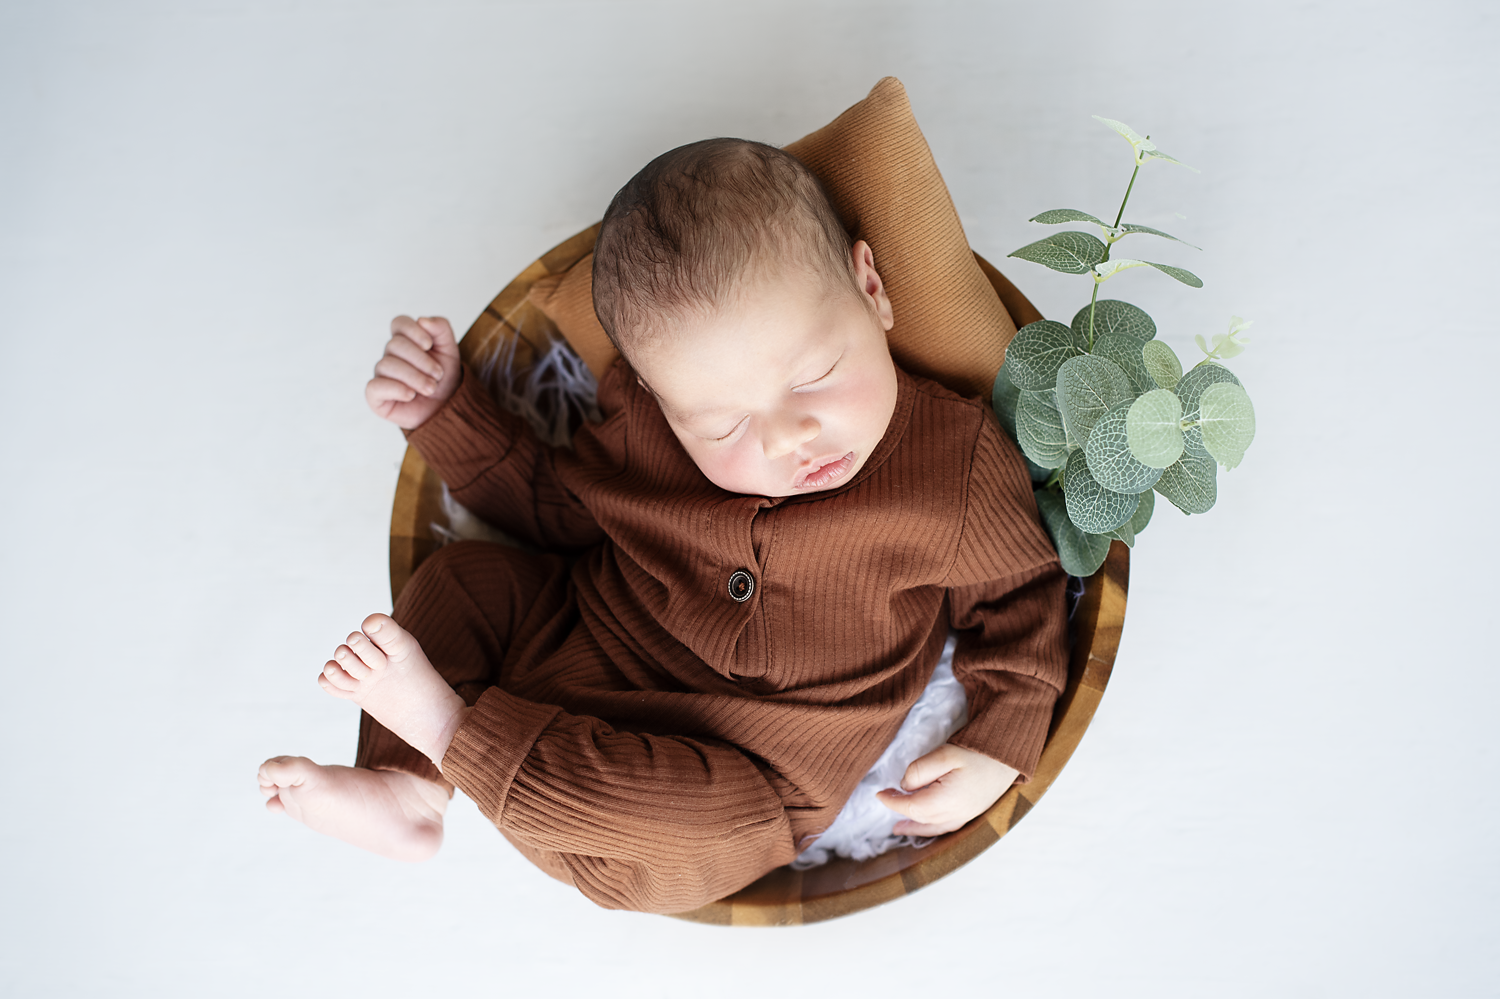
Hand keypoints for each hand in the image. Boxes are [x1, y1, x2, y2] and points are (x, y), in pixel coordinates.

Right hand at [365, 316, 462, 428]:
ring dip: (414, 377)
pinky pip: (375, 386)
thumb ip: (441, 329)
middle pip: (395, 344)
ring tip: (430, 388)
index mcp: (405, 340)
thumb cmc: (443, 378)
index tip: (429, 345)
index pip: (399, 323)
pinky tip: (411, 395)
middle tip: (438, 375)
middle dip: (421, 360)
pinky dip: (396, 389)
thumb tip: (423, 320)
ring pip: (387, 365)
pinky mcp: (375, 395)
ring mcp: (381, 374)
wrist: (446, 408)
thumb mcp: (449, 350)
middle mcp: (390, 355)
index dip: (413, 331)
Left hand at [875, 743, 1018, 836]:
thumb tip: (905, 786)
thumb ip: (920, 771)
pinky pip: (946, 828)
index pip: (911, 807)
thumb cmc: (977, 753)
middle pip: (920, 819)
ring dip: (914, 828)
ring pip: (933, 828)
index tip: (879, 793)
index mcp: (946, 801)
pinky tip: (926, 825)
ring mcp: (965, 816)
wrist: (1008, 757)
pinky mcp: (972, 813)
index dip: (892, 802)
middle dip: (901, 813)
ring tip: (899, 828)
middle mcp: (955, 814)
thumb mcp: (944, 754)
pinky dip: (931, 829)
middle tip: (886, 802)